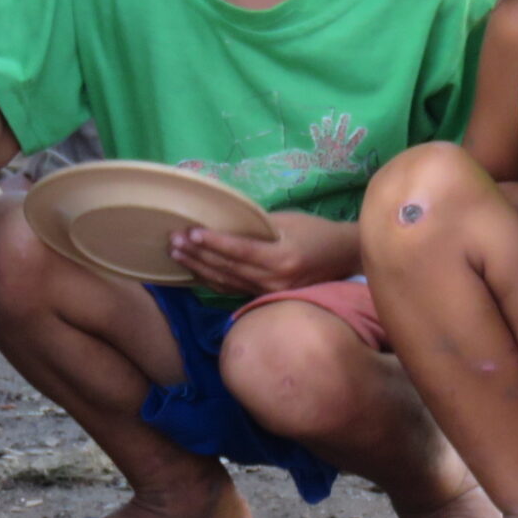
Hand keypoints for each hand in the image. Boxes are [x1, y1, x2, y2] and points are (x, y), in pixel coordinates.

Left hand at [171, 210, 356, 298]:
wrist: (344, 258)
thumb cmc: (317, 232)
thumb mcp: (289, 221)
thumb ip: (257, 226)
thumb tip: (224, 224)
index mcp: (281, 259)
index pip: (239, 251)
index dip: (214, 242)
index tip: (190, 233)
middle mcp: (274, 280)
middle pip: (228, 269)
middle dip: (198, 255)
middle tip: (173, 241)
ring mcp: (269, 292)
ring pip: (226, 282)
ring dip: (199, 269)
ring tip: (176, 255)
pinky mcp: (266, 296)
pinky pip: (233, 289)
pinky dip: (212, 280)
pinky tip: (195, 270)